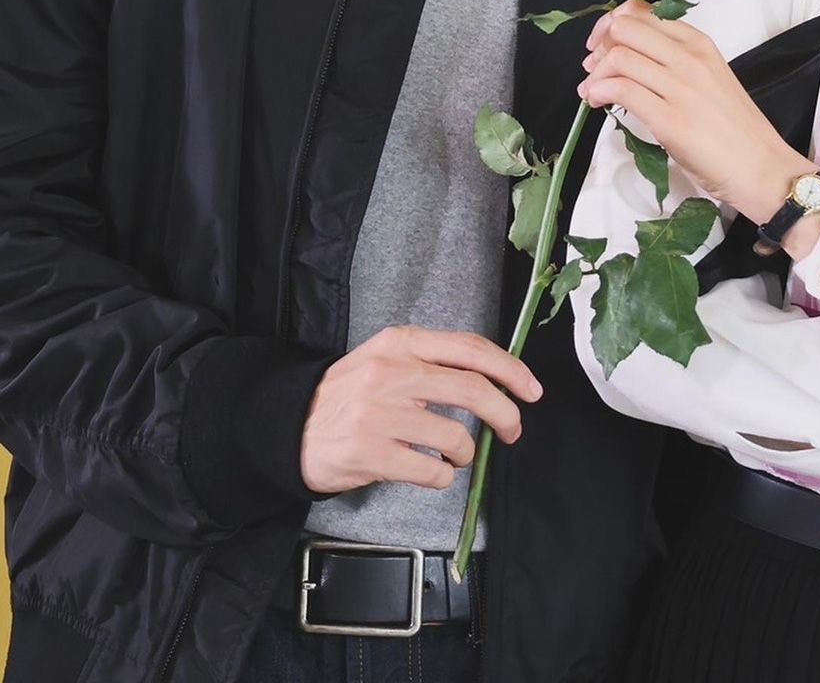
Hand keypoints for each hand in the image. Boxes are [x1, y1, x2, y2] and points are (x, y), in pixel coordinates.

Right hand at [299, 325, 542, 494]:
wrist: (288, 428)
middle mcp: (392, 372)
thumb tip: (492, 379)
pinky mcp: (371, 453)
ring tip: (455, 456)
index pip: (469, 348)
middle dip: (505, 412)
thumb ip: (430, 362)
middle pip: (472, 389)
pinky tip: (433, 471)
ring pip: (455, 435)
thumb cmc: (347, 396)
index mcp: (400, 343)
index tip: (531, 389)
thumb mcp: (384, 359)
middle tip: (513, 429)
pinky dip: (443, 476)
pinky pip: (431, 470)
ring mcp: (380, 413)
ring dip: (466, 453)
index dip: (509, 369)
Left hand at [579, 0, 807, 222]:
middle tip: (592, 66)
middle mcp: (690, 58)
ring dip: (595, 73)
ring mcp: (680, 87)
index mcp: (700, 44)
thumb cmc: (736, 130)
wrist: (762, 167)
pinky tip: (597, 102)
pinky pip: (621, 89)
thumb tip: (631, 56)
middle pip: (626, 30)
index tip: (603, 41)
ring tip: (591, 90)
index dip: (613, 23)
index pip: (644, 13)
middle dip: (600, 45)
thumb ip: (676, 63)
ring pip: (619, 58)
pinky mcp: (669, 118)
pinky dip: (599, 91)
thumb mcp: (709, 79)